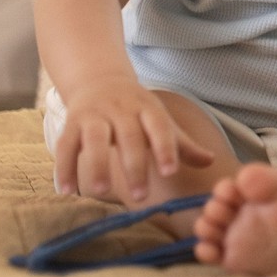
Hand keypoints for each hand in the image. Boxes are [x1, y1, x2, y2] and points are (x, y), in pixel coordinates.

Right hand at [53, 77, 214, 202]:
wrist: (99, 80)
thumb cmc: (136, 109)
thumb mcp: (160, 120)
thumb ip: (182, 144)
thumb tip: (211, 161)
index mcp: (147, 109)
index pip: (159, 127)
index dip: (165, 148)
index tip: (170, 172)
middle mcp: (121, 110)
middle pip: (128, 136)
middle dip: (134, 165)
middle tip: (141, 196)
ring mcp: (94, 115)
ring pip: (94, 138)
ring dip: (97, 164)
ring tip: (102, 192)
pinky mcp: (71, 123)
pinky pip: (65, 145)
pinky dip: (64, 168)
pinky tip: (66, 192)